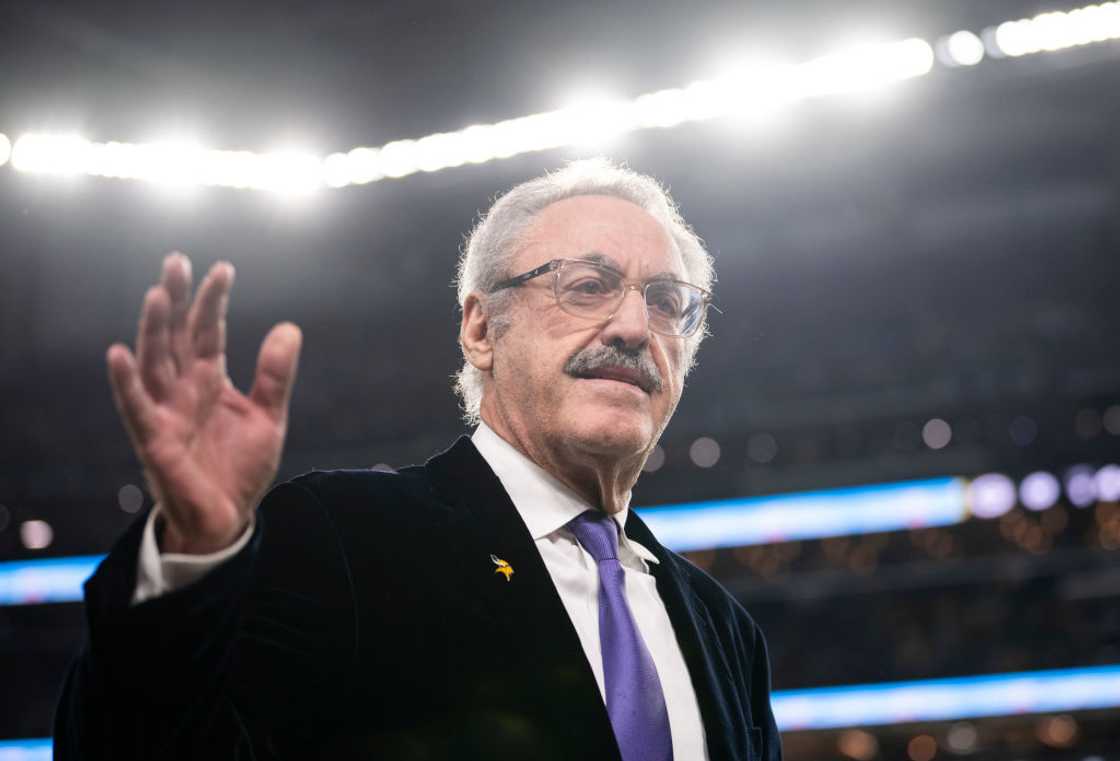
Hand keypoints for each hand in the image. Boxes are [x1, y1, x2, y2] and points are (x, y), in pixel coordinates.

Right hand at [107, 253, 301, 553]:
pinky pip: (136, 408)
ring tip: (156, 293)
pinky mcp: (155, 440)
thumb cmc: (240, 468)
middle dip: (176, 300)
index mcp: (209, 381)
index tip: (223, 268)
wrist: (228, 519)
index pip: (207, 333)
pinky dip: (125, 382)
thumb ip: (275, 375)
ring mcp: (166, 413)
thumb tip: (290, 327)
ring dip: (153, 329)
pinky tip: (118, 353)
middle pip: (175, 337)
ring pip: (155, 363)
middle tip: (176, 260)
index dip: (213, 302)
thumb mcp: (269, 417)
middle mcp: (183, 391)